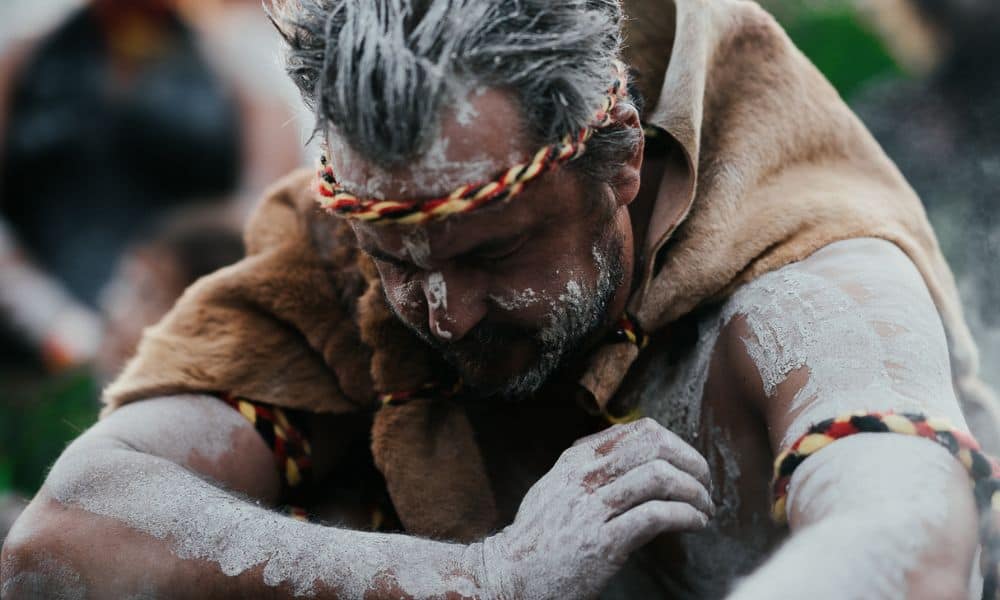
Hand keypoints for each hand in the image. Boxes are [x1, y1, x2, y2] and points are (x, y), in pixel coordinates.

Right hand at [480, 418, 713, 599]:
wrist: (509, 575)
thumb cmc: (537, 537)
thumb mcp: (555, 487)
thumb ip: (588, 468)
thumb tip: (631, 455)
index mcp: (576, 459)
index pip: (640, 431)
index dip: (676, 444)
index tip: (689, 464)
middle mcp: (585, 476)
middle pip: (656, 447)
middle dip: (693, 463)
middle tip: (705, 485)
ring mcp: (593, 508)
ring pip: (660, 477)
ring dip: (695, 492)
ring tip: (704, 509)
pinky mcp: (603, 542)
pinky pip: (657, 515)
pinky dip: (686, 517)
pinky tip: (694, 525)